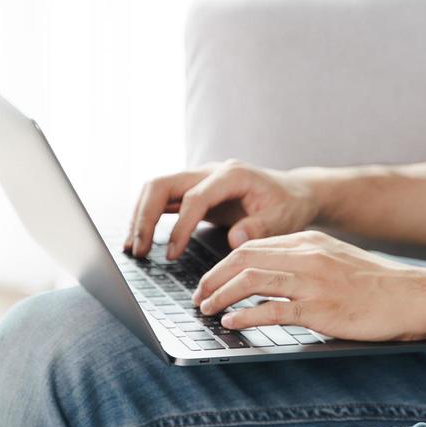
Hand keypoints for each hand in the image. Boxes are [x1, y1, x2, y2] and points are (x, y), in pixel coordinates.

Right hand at [124, 159, 321, 259]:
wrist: (293, 193)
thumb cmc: (288, 205)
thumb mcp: (283, 219)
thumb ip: (259, 228)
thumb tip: (235, 240)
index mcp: (231, 175)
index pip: (194, 197)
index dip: (180, 226)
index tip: (171, 254)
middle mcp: (209, 172)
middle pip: (162, 184)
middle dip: (145, 217)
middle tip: (138, 250)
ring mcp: (199, 179)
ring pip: (156, 189)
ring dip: (140, 217)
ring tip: (133, 249)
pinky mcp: (194, 191)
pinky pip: (163, 200)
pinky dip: (147, 218)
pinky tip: (140, 241)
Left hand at [190, 230, 425, 341]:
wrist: (412, 296)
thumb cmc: (375, 285)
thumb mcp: (334, 260)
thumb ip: (303, 262)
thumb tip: (268, 276)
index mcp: (308, 242)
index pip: (251, 246)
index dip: (222, 264)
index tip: (208, 280)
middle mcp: (306, 255)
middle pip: (243, 259)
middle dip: (213, 278)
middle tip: (198, 297)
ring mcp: (312, 281)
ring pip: (251, 280)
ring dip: (221, 296)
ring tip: (207, 310)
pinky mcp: (320, 308)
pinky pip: (272, 310)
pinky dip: (246, 316)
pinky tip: (232, 323)